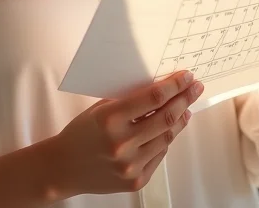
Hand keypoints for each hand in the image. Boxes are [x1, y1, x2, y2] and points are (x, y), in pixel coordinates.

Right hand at [51, 70, 203, 198]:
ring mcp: (130, 165)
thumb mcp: (101, 108)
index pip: (153, 98)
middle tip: (195, 88)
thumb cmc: (81, 133)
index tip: (186, 76)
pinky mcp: (136, 181)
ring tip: (186, 108)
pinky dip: (166, 140)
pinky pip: (159, 156)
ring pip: (166, 137)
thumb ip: (128, 100)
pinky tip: (170, 129)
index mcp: (111, 119)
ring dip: (180, 120)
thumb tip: (161, 88)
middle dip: (184, 99)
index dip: (174, 86)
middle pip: (165, 117)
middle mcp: (122, 143)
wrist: (64, 168)